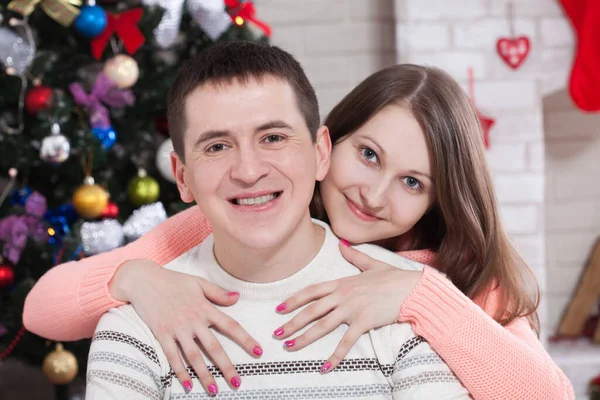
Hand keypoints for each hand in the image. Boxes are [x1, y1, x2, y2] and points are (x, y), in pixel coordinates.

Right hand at [110, 260, 261, 394]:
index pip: (231, 326)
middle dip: (226, 366)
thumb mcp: (198, 282)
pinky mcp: (162, 334)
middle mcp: (193, 321)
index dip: (246, 340)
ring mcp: (177, 329)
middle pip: (214, 347)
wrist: (143, 280)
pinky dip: (180, 372)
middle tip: (237, 383)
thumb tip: (238, 297)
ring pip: (194, 357)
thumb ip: (218, 292)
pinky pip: (173, 357)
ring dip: (205, 375)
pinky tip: (188, 385)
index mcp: (205, 308)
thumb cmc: (173, 280)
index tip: (259, 351)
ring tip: (214, 390)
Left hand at [273, 241, 421, 371]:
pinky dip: (334, 356)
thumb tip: (342, 245)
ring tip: (290, 347)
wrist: (413, 288)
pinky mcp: (364, 322)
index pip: (312, 291)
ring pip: (323, 326)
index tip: (280, 309)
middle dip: (292, 322)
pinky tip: (324, 366)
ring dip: (305, 337)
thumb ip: (354, 257)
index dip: (294, 300)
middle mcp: (344, 295)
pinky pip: (346, 342)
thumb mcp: (372, 264)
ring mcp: (353, 309)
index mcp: (343, 282)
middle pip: (312, 310)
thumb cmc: (394, 277)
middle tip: (277, 333)